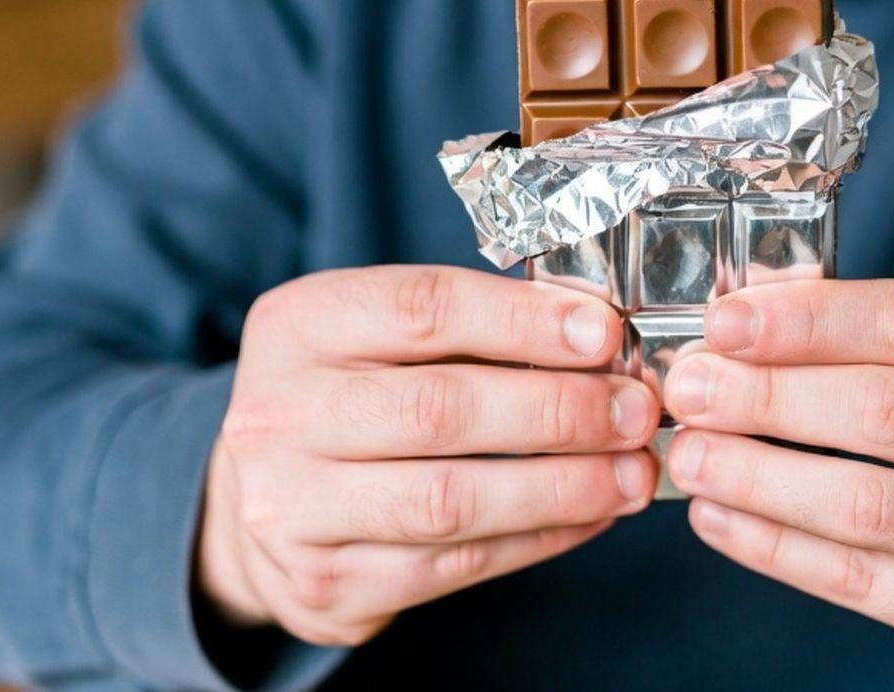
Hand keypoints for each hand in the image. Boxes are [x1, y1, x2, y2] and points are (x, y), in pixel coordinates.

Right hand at [201, 265, 660, 645]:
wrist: (258, 505)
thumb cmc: (348, 399)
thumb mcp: (376, 334)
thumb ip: (470, 326)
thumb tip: (597, 336)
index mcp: (298, 327)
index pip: (421, 309)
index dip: (522, 320)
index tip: (603, 332)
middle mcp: (279, 417)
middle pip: (440, 409)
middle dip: (558, 410)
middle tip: (635, 409)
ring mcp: (296, 510)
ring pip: (451, 499)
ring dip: (563, 486)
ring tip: (632, 471)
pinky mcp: (329, 584)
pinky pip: (457, 564)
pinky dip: (540, 537)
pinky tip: (593, 514)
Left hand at [661, 280, 893, 687]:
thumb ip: (885, 338)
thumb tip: (744, 324)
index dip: (810, 320)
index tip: (726, 322)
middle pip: (891, 411)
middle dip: (772, 397)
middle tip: (691, 389)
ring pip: (873, 505)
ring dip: (763, 476)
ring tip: (692, 455)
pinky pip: (864, 582)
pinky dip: (778, 548)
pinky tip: (722, 517)